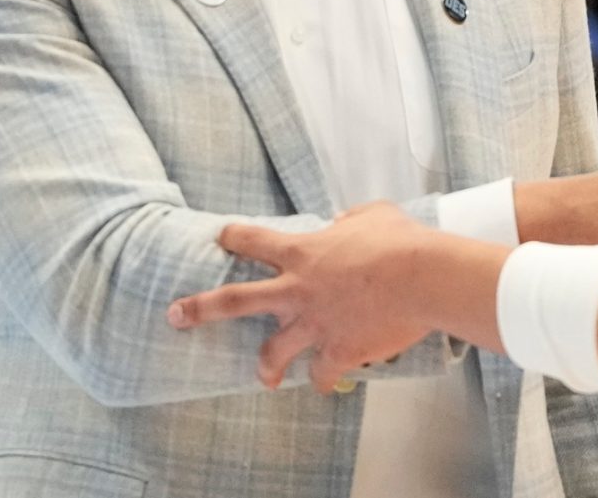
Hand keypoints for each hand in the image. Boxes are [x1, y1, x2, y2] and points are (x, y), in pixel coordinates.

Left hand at [167, 205, 440, 392]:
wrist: (422, 278)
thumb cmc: (401, 241)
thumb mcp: (373, 214)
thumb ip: (351, 218)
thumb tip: (343, 221)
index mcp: (302, 252)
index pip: (254, 241)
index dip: (234, 237)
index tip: (221, 236)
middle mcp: (297, 290)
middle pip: (234, 301)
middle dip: (201, 308)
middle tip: (175, 315)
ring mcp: (313, 324)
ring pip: (272, 352)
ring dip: (264, 367)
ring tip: (261, 378)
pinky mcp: (336, 351)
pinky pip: (320, 374)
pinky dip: (322, 379)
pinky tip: (324, 383)